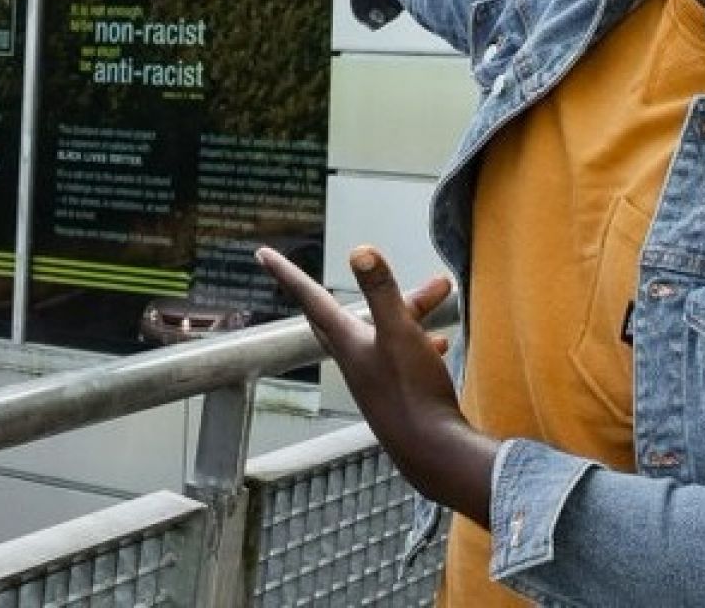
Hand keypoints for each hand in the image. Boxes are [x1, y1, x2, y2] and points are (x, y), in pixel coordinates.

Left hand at [257, 242, 495, 525]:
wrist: (435, 453)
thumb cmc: (413, 393)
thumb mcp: (400, 331)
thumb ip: (381, 290)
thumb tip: (360, 250)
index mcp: (348, 343)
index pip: (311, 298)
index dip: (287, 273)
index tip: (263, 254)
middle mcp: (355, 361)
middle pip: (346, 313)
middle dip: (364, 285)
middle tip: (367, 264)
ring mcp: (375, 380)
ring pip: (384, 330)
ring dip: (409, 309)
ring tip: (441, 293)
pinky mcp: (397, 395)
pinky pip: (403, 355)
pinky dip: (419, 339)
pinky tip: (440, 341)